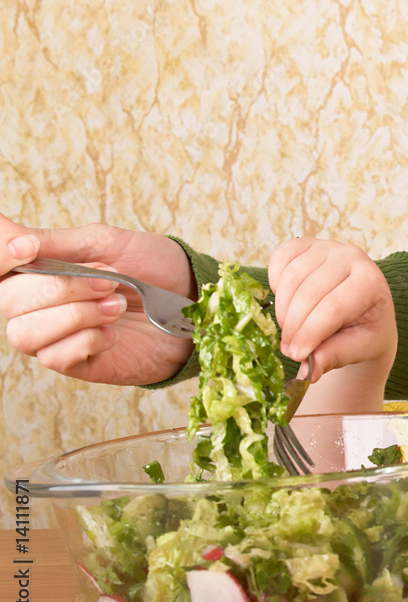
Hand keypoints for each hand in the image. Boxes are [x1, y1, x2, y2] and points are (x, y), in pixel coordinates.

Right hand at [0, 212, 194, 384]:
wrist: (194, 304)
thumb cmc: (156, 270)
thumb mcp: (110, 244)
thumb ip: (59, 243)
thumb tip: (15, 238)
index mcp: (43, 269)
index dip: (2, 257)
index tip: (25, 248)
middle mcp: (41, 304)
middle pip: (8, 301)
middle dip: (59, 289)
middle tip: (108, 282)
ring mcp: (57, 336)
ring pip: (24, 333)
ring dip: (73, 317)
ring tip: (116, 307)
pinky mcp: (78, 363)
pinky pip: (54, 357)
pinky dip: (85, 341)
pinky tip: (113, 334)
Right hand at [269, 237, 396, 409]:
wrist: (362, 310)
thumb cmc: (363, 331)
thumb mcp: (357, 349)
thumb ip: (335, 356)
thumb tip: (311, 370)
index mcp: (371, 282)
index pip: (334, 307)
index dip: (310, 333)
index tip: (296, 355)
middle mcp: (352, 256)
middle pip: (310, 291)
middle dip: (294, 326)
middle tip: (289, 350)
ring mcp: (328, 246)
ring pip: (292, 277)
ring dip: (284, 310)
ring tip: (290, 333)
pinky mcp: (306, 244)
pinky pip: (280, 259)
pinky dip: (276, 284)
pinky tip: (286, 305)